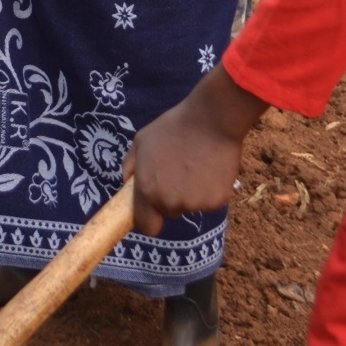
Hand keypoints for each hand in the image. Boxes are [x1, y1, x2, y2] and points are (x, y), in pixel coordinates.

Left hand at [122, 65, 267, 235]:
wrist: (211, 119)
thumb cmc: (172, 127)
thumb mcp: (141, 141)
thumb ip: (130, 167)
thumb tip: (127, 186)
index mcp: (147, 190)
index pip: (147, 226)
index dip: (150, 219)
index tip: (155, 209)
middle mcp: (170, 202)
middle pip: (170, 212)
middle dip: (172, 197)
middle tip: (179, 171)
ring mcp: (195, 204)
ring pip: (191, 206)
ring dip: (192, 193)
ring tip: (196, 166)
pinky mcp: (218, 201)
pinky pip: (210, 201)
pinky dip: (211, 190)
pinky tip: (211, 169)